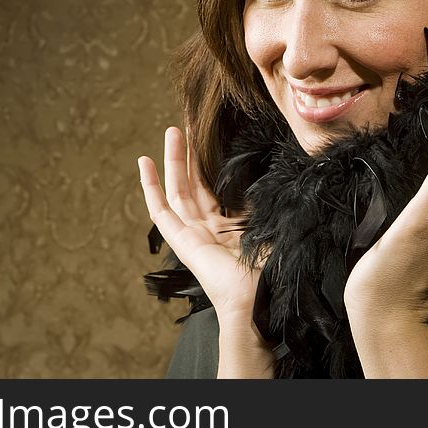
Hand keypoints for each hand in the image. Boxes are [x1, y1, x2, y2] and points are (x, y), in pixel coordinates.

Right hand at [138, 127, 272, 376]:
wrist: (259, 301)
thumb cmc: (272, 273)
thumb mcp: (274, 228)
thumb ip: (271, 206)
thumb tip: (283, 178)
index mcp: (231, 231)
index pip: (218, 193)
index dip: (213, 168)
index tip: (214, 141)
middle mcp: (209, 232)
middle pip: (195, 186)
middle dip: (192, 156)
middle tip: (189, 127)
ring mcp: (192, 236)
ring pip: (178, 190)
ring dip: (174, 161)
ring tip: (171, 131)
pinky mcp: (180, 242)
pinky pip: (160, 210)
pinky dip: (150, 187)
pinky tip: (144, 162)